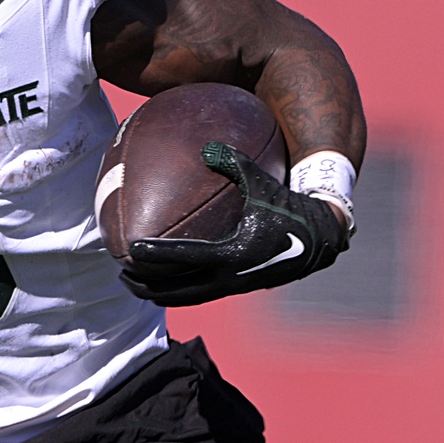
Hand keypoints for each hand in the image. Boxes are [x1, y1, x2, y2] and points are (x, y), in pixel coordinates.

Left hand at [121, 142, 348, 306]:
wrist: (323, 238)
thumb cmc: (289, 205)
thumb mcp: (263, 183)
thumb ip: (235, 163)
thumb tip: (208, 145)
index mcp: (233, 252)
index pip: (184, 257)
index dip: (156, 254)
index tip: (130, 250)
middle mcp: (230, 276)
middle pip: (177, 290)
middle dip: (146, 285)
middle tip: (121, 274)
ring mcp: (234, 286)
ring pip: (187, 297)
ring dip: (159, 293)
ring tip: (134, 284)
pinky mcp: (238, 287)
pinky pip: (201, 292)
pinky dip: (180, 289)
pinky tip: (165, 278)